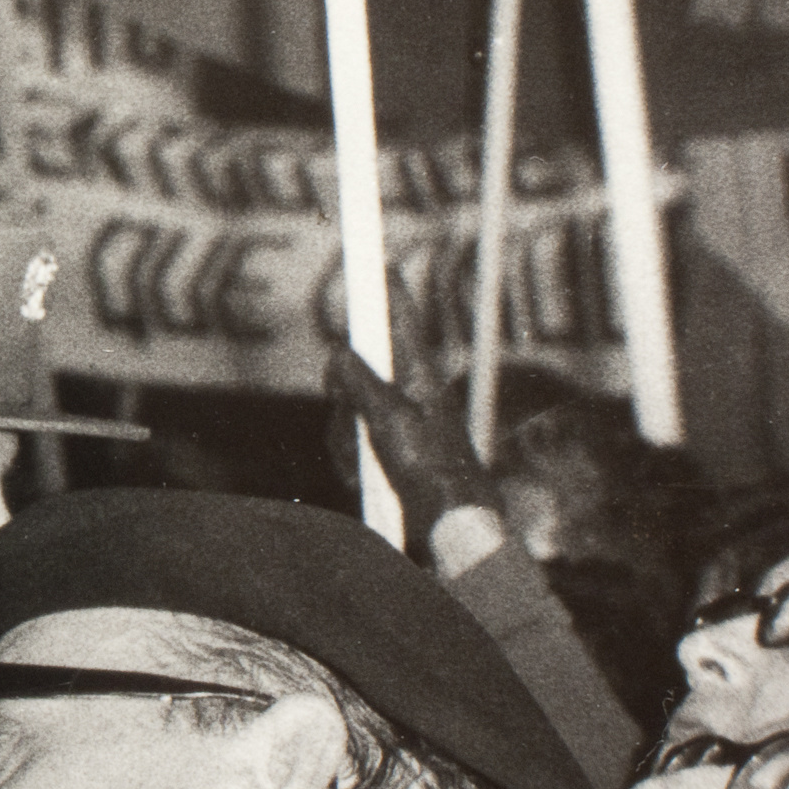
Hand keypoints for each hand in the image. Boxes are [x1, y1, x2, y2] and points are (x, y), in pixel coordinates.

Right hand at [324, 282, 499, 539]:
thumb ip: (362, 383)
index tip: (382, 263)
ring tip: (369, 462)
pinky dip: (348, 459)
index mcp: (420, 377)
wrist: (449, 525)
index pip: (401, 323)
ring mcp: (395, 426)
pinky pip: (347, 442)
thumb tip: (339, 353)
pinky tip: (363, 477)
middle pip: (357, 372)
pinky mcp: (384, 453)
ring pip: (347, 411)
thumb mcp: (392, 420)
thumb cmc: (434, 469)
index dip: (389, 293)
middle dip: (345, 398)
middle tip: (356, 418)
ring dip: (347, 438)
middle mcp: (407, 396)